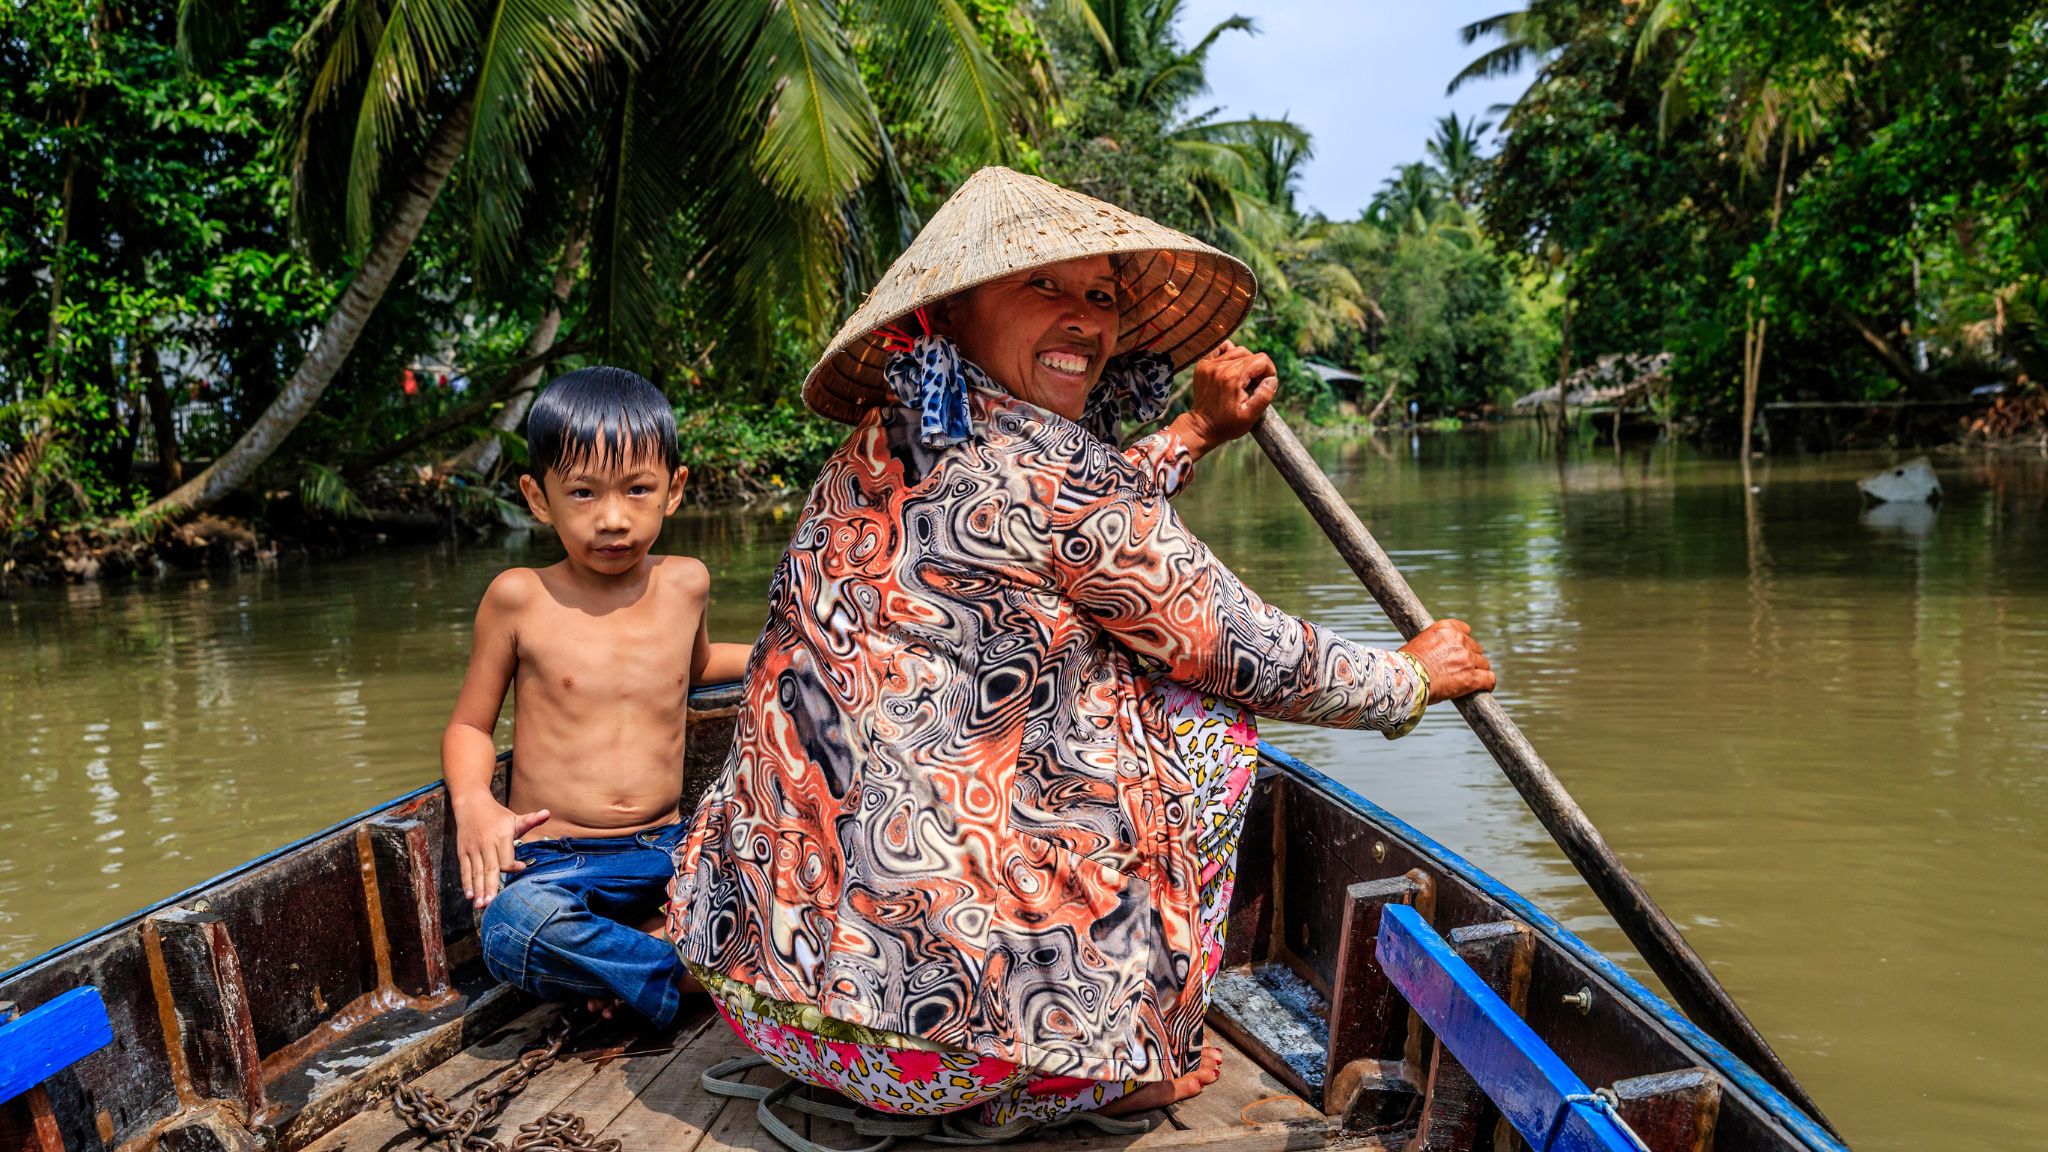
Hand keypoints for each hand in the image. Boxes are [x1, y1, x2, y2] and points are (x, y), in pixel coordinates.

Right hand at [455, 797, 550, 908]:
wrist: (471, 804)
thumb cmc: (497, 815)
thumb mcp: (514, 818)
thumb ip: (531, 820)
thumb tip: (548, 813)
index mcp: (501, 836)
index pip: (506, 858)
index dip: (513, 867)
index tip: (520, 869)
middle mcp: (486, 843)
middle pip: (489, 868)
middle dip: (490, 886)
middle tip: (491, 903)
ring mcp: (473, 848)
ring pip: (476, 871)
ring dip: (478, 889)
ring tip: (480, 904)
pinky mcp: (462, 851)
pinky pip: (464, 869)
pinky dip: (466, 883)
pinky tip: (470, 895)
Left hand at [1175, 339, 1278, 457]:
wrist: (1201, 428)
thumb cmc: (1226, 425)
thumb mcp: (1250, 416)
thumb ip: (1264, 396)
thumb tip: (1272, 379)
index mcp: (1233, 378)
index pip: (1261, 360)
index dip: (1269, 371)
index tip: (1265, 384)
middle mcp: (1220, 367)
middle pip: (1250, 355)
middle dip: (1257, 369)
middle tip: (1253, 386)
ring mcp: (1209, 365)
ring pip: (1236, 351)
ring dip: (1244, 362)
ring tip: (1242, 380)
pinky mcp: (1202, 366)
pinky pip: (1219, 348)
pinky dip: (1227, 353)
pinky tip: (1230, 367)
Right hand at [1399, 619, 1494, 703]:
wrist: (1405, 679)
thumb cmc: (1405, 666)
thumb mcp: (1419, 644)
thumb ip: (1434, 645)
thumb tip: (1437, 656)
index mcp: (1445, 628)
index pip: (1465, 630)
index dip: (1463, 643)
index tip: (1458, 652)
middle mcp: (1459, 640)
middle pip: (1475, 648)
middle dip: (1469, 658)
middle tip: (1459, 670)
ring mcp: (1466, 658)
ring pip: (1483, 664)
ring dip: (1477, 671)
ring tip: (1468, 682)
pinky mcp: (1471, 677)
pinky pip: (1489, 679)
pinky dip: (1488, 684)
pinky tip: (1484, 688)